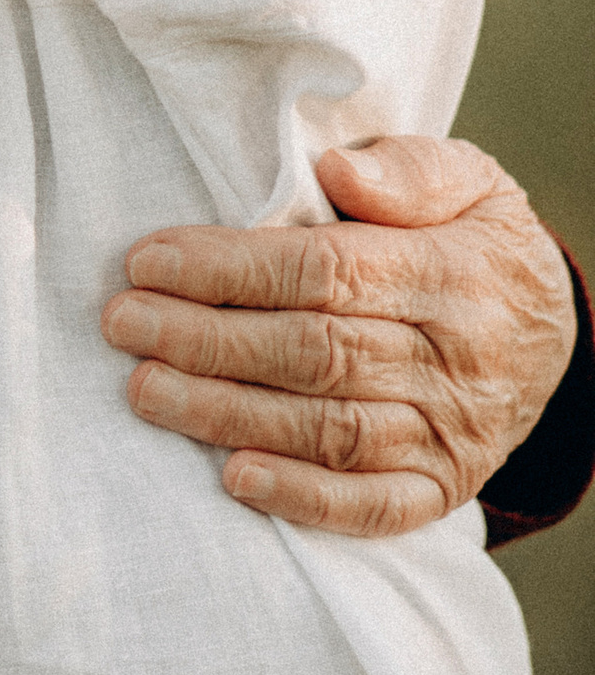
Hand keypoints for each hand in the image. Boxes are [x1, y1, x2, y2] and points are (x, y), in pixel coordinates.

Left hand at [101, 136, 577, 537]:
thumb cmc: (475, 243)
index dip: (232, 269)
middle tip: (124, 323)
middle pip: (317, 352)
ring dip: (228, 415)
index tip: (148, 261)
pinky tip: (234, 479)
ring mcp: (450, 432)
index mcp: (455, 271)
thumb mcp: (470, 183)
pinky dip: (303, 497)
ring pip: (330, 429)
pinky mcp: (441, 487)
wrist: (552, 333)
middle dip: (209, 340)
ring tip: (144, 390)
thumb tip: (336, 171)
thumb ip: (408, 169)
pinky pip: (372, 505)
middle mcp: (455, 359)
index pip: (328, 272)